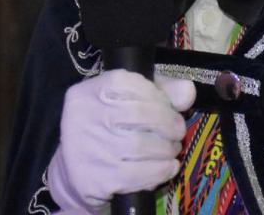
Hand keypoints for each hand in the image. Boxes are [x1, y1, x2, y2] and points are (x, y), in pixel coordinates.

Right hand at [47, 69, 195, 211]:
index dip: (158, 96)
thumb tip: (188, 92)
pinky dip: (161, 170)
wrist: (76, 173)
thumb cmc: (107, 128)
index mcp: (89, 91)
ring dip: (166, 148)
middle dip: (168, 123)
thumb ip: (160, 91)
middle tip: (177, 131)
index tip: (170, 107)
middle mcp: (83, 116)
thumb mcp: (128, 101)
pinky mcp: (95, 179)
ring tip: (171, 149)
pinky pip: (138, 173)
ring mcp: (88, 149)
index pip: (130, 83)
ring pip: (141, 145)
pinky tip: (168, 167)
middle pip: (139, 114)